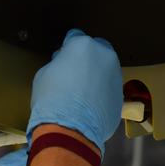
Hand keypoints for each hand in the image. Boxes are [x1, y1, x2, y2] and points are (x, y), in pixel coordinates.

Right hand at [26, 30, 122, 151]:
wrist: (69, 129)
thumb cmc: (53, 100)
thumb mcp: (44, 74)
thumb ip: (58, 64)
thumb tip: (64, 66)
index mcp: (83, 45)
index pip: (75, 36)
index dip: (66, 47)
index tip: (62, 55)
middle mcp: (104, 56)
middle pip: (97, 49)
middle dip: (87, 57)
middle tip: (74, 72)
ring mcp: (116, 76)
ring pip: (106, 69)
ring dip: (97, 75)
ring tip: (81, 92)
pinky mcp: (120, 96)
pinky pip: (110, 89)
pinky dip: (102, 93)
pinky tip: (89, 105)